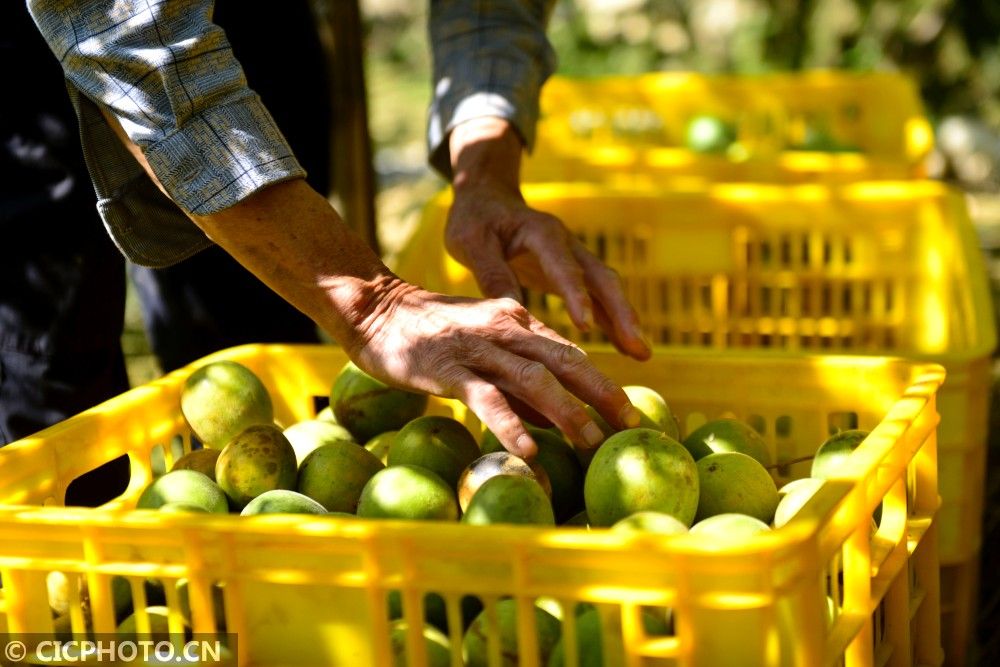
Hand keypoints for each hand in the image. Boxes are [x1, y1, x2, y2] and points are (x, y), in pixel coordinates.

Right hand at [345, 279, 642, 458]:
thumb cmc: (429, 334)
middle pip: (566, 361)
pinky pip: (485, 398)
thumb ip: (516, 379)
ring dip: (567, 413)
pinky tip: (528, 451)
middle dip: (602, 395)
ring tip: (591, 444)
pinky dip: (510, 424)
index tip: (628, 416)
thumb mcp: (482, 347)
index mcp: (517, 320)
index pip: (570, 353)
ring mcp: (477, 346)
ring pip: (534, 379)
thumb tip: (553, 420)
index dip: (602, 385)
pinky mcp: (447, 367)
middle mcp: (505, 328)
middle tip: (629, 428)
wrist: (374, 309)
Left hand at [445, 117, 650, 360]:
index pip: (563, 266)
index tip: (584, 327)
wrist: (487, 196)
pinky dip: (612, 320)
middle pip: (602, 278)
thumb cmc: (476, 219)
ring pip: (607, 289)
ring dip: (625, 319)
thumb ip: (491, 273)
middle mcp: (567, 244)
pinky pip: (598, 297)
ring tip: (642, 353)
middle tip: (638, 346)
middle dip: (621, 312)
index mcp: (542, 233)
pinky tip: (626, 346)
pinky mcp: (572, 272)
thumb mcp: (470, 241)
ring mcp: (574, 258)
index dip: (575, 295)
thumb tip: (511, 312)